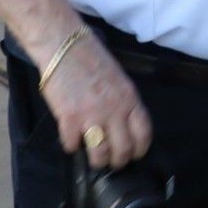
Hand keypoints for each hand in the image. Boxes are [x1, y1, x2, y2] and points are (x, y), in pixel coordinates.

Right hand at [42, 38, 153, 168]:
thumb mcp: (119, 79)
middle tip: (111, 161)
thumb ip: (124, 103)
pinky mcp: (69, 118)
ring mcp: (92, 115)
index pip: (143, 134)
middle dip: (118, 161)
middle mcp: (114, 110)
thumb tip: (125, 126)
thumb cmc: (91, 58)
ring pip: (100, 154)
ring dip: (97, 160)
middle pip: (123, 150)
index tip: (134, 154)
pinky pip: (72, 145)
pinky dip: (71, 146)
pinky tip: (71, 139)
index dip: (140, 149)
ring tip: (92, 156)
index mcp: (130, 98)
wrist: (64, 46)